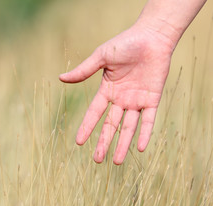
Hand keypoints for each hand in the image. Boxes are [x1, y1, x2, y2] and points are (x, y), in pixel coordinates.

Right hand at [59, 25, 174, 164]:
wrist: (152, 37)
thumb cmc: (126, 43)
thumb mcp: (102, 56)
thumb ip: (84, 70)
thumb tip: (61, 78)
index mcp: (108, 89)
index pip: (95, 112)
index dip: (87, 127)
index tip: (78, 142)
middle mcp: (121, 99)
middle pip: (110, 125)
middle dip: (104, 142)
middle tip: (97, 160)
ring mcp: (137, 101)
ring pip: (128, 127)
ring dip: (123, 144)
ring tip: (117, 162)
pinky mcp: (152, 100)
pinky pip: (148, 120)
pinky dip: (145, 134)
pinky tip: (139, 148)